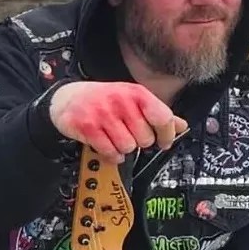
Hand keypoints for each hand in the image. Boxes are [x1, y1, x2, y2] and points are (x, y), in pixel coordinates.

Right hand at [49, 81, 187, 163]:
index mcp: (136, 93)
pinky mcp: (88, 128)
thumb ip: (156, 113)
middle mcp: (120, 102)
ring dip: (124, 149)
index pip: (163, 117)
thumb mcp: (132, 100)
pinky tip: (109, 147)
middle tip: (130, 136)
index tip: (164, 142)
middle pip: (145, 138)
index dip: (167, 135)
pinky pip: (109, 152)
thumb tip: (181, 126)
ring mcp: (103, 115)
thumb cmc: (103, 99)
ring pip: (128, 147)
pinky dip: (112, 155)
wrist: (67, 98)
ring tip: (117, 140)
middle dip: (139, 142)